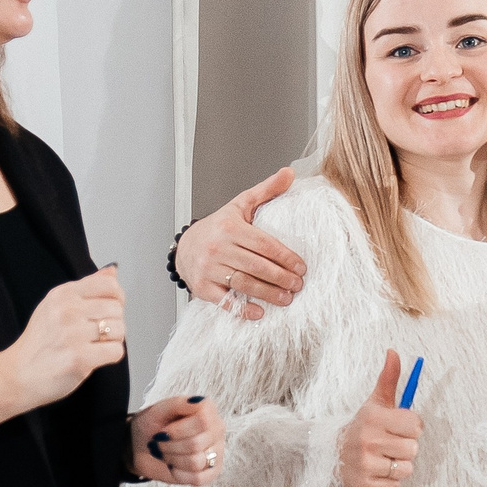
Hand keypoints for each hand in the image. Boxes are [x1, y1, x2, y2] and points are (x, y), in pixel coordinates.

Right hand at [0, 266, 127, 409]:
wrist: (17, 375)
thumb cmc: (39, 343)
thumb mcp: (55, 306)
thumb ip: (86, 287)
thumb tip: (112, 271)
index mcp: (62, 294)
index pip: (109, 285)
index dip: (117, 298)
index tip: (110, 309)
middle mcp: (67, 310)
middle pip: (117, 309)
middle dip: (113, 323)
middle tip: (95, 334)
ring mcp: (72, 334)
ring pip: (119, 330)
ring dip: (112, 341)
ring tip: (93, 345)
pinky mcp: (79, 357)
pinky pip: (116, 351)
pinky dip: (110, 356)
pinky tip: (93, 357)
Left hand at [132, 396, 223, 485]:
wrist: (140, 447)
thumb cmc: (150, 426)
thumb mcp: (158, 410)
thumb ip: (178, 403)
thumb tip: (198, 401)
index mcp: (207, 410)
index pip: (203, 421)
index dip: (178, 430)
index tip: (163, 431)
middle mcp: (216, 429)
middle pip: (196, 444)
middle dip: (170, 447)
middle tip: (160, 442)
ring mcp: (216, 451)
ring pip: (196, 462)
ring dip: (172, 460)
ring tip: (166, 453)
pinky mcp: (212, 472)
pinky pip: (198, 479)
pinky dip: (179, 474)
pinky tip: (174, 466)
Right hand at [178, 167, 306, 321]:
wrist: (185, 245)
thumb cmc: (219, 226)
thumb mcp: (240, 205)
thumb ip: (266, 191)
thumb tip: (290, 173)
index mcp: (230, 227)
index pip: (264, 244)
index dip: (285, 257)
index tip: (301, 267)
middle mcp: (218, 247)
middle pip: (256, 266)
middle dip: (281, 278)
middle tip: (298, 285)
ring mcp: (208, 268)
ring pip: (243, 283)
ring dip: (268, 294)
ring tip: (287, 299)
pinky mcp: (202, 287)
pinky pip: (224, 301)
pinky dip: (242, 308)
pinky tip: (259, 312)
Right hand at [336, 350, 422, 486]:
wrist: (331, 454)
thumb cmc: (364, 426)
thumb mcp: (375, 402)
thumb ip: (388, 378)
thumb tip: (394, 351)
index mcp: (374, 418)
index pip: (416, 425)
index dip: (412, 427)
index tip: (399, 427)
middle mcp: (367, 441)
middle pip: (413, 448)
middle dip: (406, 447)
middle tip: (389, 444)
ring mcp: (365, 465)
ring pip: (406, 469)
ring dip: (399, 466)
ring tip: (383, 458)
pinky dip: (389, 482)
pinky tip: (377, 472)